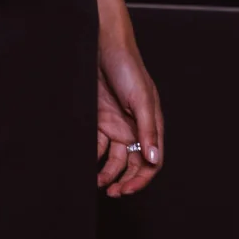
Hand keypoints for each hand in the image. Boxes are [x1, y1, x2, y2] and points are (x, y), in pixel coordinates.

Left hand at [97, 21, 163, 197]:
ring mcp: (116, 125)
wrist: (102, 45)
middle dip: (124, 180)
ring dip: (107, 173)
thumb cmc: (128, 67)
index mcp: (150, 125)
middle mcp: (134, 128)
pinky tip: (86, 165)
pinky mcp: (98, 120)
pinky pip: (96, 145)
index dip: (141, 178)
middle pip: (132, 164)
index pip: (151, 160)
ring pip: (113, 159)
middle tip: (112, 192)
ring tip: (97, 183)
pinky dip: (92, 157)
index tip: (127, 189)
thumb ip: (148, 129)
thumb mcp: (141, 98)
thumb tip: (153, 158)